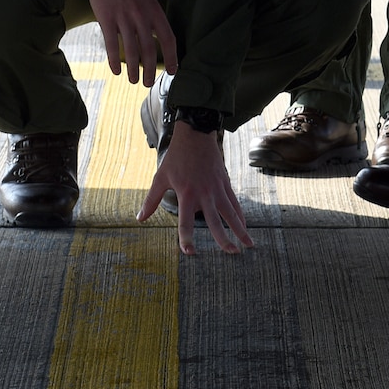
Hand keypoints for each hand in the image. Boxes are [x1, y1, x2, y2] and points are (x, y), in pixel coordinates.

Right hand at [61, 0, 177, 85]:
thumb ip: (154, 15)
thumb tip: (161, 36)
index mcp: (154, 9)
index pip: (168, 38)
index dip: (171, 57)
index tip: (172, 71)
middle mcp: (141, 15)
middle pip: (149, 49)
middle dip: (150, 70)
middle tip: (148, 83)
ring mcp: (123, 17)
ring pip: (131, 50)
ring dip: (133, 69)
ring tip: (133, 80)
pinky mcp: (106, 18)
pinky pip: (112, 44)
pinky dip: (114, 60)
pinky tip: (116, 71)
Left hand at [139, 125, 253, 254]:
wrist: (195, 135)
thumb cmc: (176, 157)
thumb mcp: (161, 177)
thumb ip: (152, 200)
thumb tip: (140, 218)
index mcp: (186, 194)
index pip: (186, 221)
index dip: (186, 238)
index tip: (189, 251)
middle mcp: (204, 193)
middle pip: (215, 221)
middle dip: (224, 239)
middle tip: (231, 253)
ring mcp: (217, 188)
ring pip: (231, 213)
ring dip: (240, 229)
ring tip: (248, 245)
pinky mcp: (225, 182)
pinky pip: (234, 202)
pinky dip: (240, 215)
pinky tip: (244, 226)